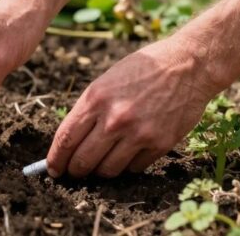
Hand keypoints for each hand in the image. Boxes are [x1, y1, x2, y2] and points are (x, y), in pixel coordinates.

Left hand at [44, 36, 221, 177]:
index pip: (66, 138)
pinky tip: (126, 156)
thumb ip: (88, 109)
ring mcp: (138, 134)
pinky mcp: (159, 144)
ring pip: (108, 170)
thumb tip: (70, 140)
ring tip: (99, 166)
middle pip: (83, 160)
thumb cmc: (143, 69)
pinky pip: (134, 168)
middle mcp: (114, 119)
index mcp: (95, 99)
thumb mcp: (105, 82)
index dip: (56, 158)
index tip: (52, 169)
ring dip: (100, 172)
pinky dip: (126, 166)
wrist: (186, 66)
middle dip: (74, 171)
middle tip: (73, 173)